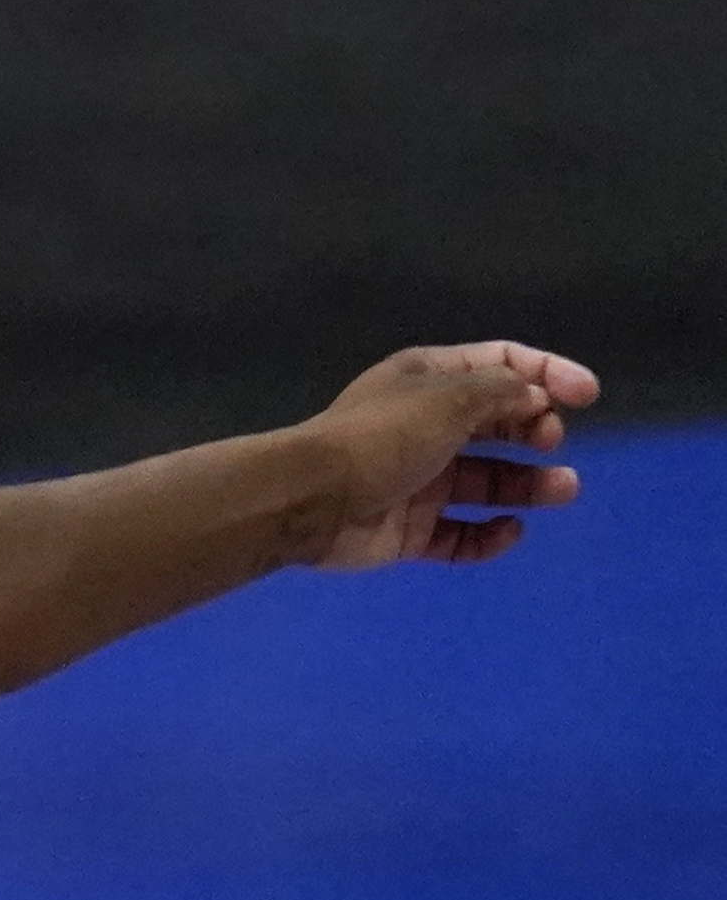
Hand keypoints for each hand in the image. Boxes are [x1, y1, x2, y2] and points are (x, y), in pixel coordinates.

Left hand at [298, 340, 595, 568]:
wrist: (313, 499)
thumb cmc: (382, 438)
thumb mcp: (448, 398)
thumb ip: (501, 393)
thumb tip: (534, 396)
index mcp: (427, 379)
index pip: (497, 364)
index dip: (545, 373)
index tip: (587, 396)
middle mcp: (425, 425)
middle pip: (497, 423)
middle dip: (534, 429)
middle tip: (549, 440)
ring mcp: (418, 479)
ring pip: (487, 481)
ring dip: (528, 484)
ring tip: (563, 488)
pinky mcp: (411, 528)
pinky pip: (462, 533)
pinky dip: (489, 535)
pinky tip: (509, 529)